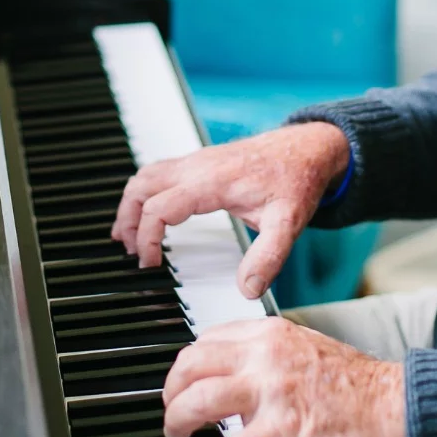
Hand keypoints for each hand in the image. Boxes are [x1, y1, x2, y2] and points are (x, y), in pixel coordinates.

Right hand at [110, 122, 350, 298]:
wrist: (309, 147)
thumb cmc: (297, 179)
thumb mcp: (289, 223)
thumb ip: (269, 257)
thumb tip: (247, 288)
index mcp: (212, 182)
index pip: (159, 207)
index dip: (147, 238)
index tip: (151, 264)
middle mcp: (198, 166)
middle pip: (141, 187)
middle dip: (128, 221)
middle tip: (131, 252)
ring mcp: (196, 160)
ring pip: (145, 175)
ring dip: (131, 205)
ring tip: (130, 236)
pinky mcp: (200, 160)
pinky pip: (158, 172)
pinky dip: (144, 193)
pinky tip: (149, 212)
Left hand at [162, 316, 406, 436]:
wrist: (396, 405)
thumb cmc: (360, 387)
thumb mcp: (306, 350)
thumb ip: (270, 358)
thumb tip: (240, 379)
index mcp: (270, 334)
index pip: (208, 340)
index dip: (188, 366)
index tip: (184, 384)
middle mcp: (265, 355)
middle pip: (192, 363)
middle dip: (171, 391)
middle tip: (173, 412)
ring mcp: (272, 390)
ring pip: (199, 400)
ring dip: (176, 422)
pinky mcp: (282, 429)